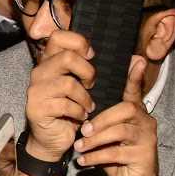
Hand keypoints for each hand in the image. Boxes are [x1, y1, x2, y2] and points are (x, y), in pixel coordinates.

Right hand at [23, 30, 95, 161]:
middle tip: (92, 85)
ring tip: (88, 106)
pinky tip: (81, 117)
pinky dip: (78, 112)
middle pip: (66, 57)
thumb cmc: (72, 109)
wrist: (53, 138)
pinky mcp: (36, 108)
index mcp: (50, 61)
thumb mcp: (89, 87)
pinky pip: (64, 105)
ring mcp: (36, 90)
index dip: (79, 43)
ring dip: (85, 98)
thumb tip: (138, 58)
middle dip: (87, 72)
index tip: (92, 57)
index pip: (59, 36)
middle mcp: (40, 72)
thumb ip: (108, 71)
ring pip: (67, 84)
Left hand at [75, 56, 163, 175]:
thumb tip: (80, 109)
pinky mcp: (144, 156)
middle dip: (100, 119)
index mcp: (136, 114)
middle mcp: (145, 122)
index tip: (135, 59)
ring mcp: (147, 139)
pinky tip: (84, 161)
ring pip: (120, 131)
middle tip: (83, 130)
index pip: (134, 92)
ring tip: (80, 147)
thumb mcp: (107, 137)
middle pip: (126, 109)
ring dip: (96, 139)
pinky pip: (117, 152)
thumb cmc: (118, 157)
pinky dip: (97, 156)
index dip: (134, 77)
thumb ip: (100, 122)